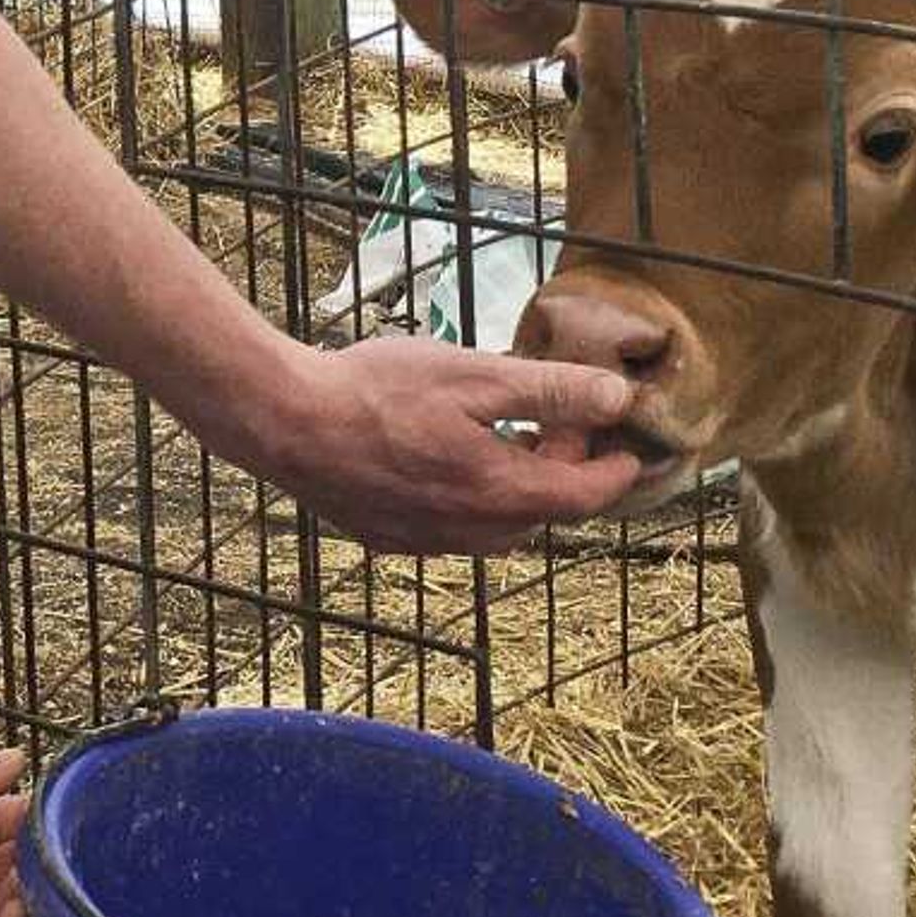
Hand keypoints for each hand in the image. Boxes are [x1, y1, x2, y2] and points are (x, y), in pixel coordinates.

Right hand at [240, 337, 651, 553]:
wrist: (286, 422)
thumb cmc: (379, 390)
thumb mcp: (475, 375)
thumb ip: (550, 392)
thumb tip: (618, 397)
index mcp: (502, 492)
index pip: (584, 495)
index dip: (615, 470)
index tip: (629, 450)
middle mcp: (472, 531)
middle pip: (543, 512)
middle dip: (565, 473)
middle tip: (562, 425)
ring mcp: (428, 541)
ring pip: (498, 526)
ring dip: (518, 489)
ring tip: (509, 440)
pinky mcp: (390, 539)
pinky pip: (453, 529)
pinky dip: (471, 500)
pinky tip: (447, 459)